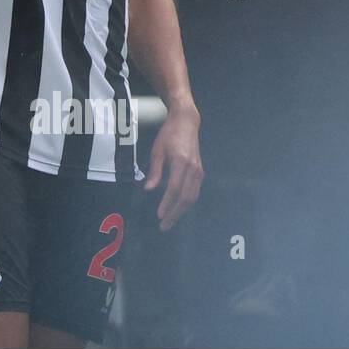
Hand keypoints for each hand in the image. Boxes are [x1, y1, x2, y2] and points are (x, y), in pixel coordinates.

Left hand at [143, 105, 202, 230]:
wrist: (187, 122)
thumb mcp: (157, 150)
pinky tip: (178, 208)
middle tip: (164, 225)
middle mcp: (193, 169)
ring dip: (181, 211)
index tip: (159, 215)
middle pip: (185, 197)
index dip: (167, 204)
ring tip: (170, 220)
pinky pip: (194, 192)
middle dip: (175, 213)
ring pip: (192, 197)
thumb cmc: (169, 135)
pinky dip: (186, 203)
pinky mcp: (200, 172)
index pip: (174, 189)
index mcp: (180, 162)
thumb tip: (148, 189)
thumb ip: (154, 171)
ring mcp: (199, 171)